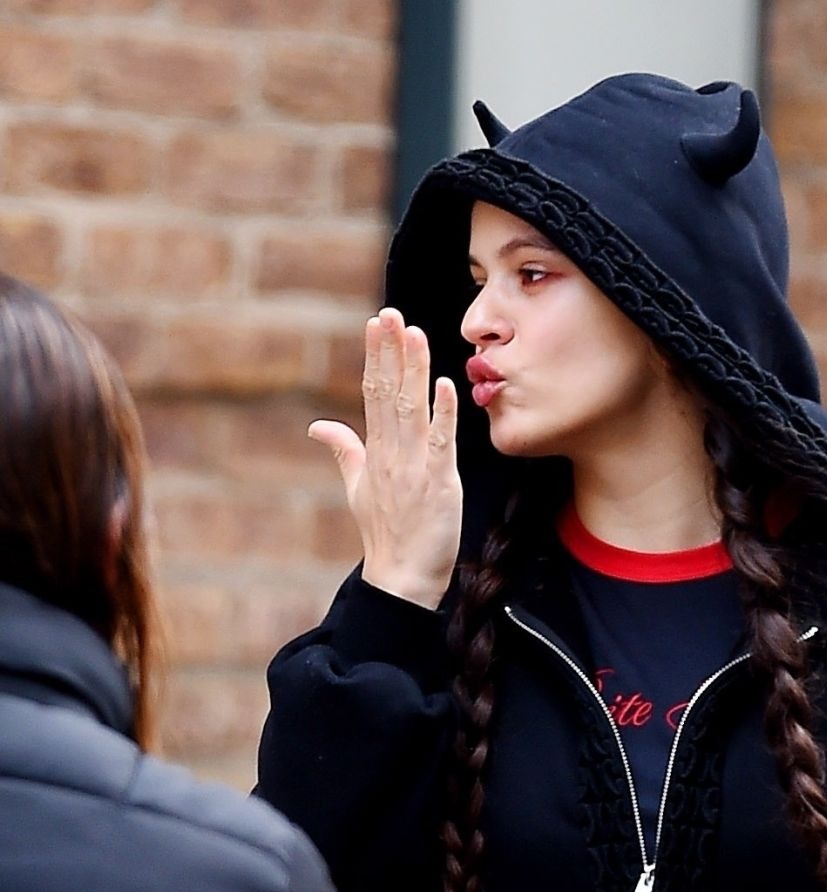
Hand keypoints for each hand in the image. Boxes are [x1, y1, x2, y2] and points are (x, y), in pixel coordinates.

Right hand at [308, 307, 462, 609]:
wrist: (402, 577)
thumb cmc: (385, 534)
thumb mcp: (357, 488)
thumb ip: (344, 451)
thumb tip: (317, 426)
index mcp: (375, 452)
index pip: (372, 393)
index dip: (376, 357)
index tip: (377, 323)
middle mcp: (391, 454)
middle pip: (388, 393)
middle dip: (390, 352)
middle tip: (391, 314)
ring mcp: (414, 468)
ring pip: (412, 410)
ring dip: (413, 371)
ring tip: (414, 334)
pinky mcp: (439, 483)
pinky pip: (440, 443)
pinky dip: (442, 414)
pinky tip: (444, 385)